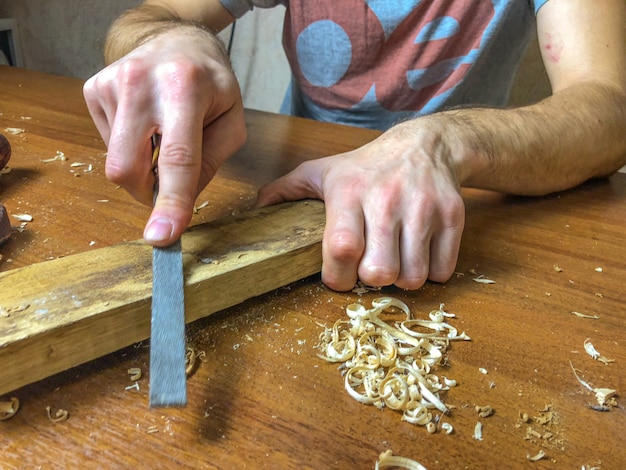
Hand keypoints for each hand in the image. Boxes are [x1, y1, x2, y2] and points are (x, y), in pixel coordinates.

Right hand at [83, 26, 245, 245]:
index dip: (171, 202)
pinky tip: (145, 123)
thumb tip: (178, 202)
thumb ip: (210, 164)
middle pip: (127, 168)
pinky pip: (107, 144)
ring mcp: (111, 83)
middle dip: (146, 191)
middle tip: (167, 181)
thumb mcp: (232, 122)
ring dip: (141, 165)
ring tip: (161, 134)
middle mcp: (141, 82)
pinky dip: (129, 147)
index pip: (177, 159)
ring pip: (115, 162)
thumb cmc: (211, 84)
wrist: (177, 40)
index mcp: (185, 88)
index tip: (162, 237)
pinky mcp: (93, 88)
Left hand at [257, 121, 464, 290]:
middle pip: (379, 272)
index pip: (342, 249)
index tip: (338, 276)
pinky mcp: (453, 216)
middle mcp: (387, 199)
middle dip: (371, 280)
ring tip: (395, 259)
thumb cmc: (367, 165)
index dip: (337, 277)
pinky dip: (430, 271)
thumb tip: (255, 209)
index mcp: (349, 191)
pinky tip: (418, 253)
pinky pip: (442, 270)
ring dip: (401, 278)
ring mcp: (424, 208)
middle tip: (370, 265)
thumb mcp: (323, 170)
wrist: (426, 145)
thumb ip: (287, 190)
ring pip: (413, 277)